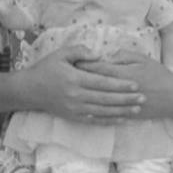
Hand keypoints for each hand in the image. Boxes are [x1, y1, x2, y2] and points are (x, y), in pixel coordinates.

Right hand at [21, 44, 145, 123]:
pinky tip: (122, 120)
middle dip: (126, 99)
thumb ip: (80, 51)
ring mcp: (75, 109)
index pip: (102, 82)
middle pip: (106, 98)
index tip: (136, 84)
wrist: (29, 90)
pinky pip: (95, 120)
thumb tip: (99, 54)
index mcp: (75, 79)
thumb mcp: (60, 54)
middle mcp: (76, 96)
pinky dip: (109, 121)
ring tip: (137, 110)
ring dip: (122, 111)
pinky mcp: (74, 117)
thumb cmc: (46, 69)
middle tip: (143, 98)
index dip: (120, 84)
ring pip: (103, 111)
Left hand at [76, 48, 172, 119]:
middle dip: (80, 80)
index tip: (73, 62)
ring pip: (98, 100)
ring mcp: (121, 104)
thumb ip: (123, 56)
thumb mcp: (143, 59)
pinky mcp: (124, 115)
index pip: (98, 69)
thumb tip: (106, 56)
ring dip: (85, 95)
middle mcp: (119, 90)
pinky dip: (95, 111)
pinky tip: (86, 108)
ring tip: (73, 92)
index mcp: (123, 74)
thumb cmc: (159, 76)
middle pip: (94, 84)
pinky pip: (107, 114)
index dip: (84, 65)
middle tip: (66, 76)